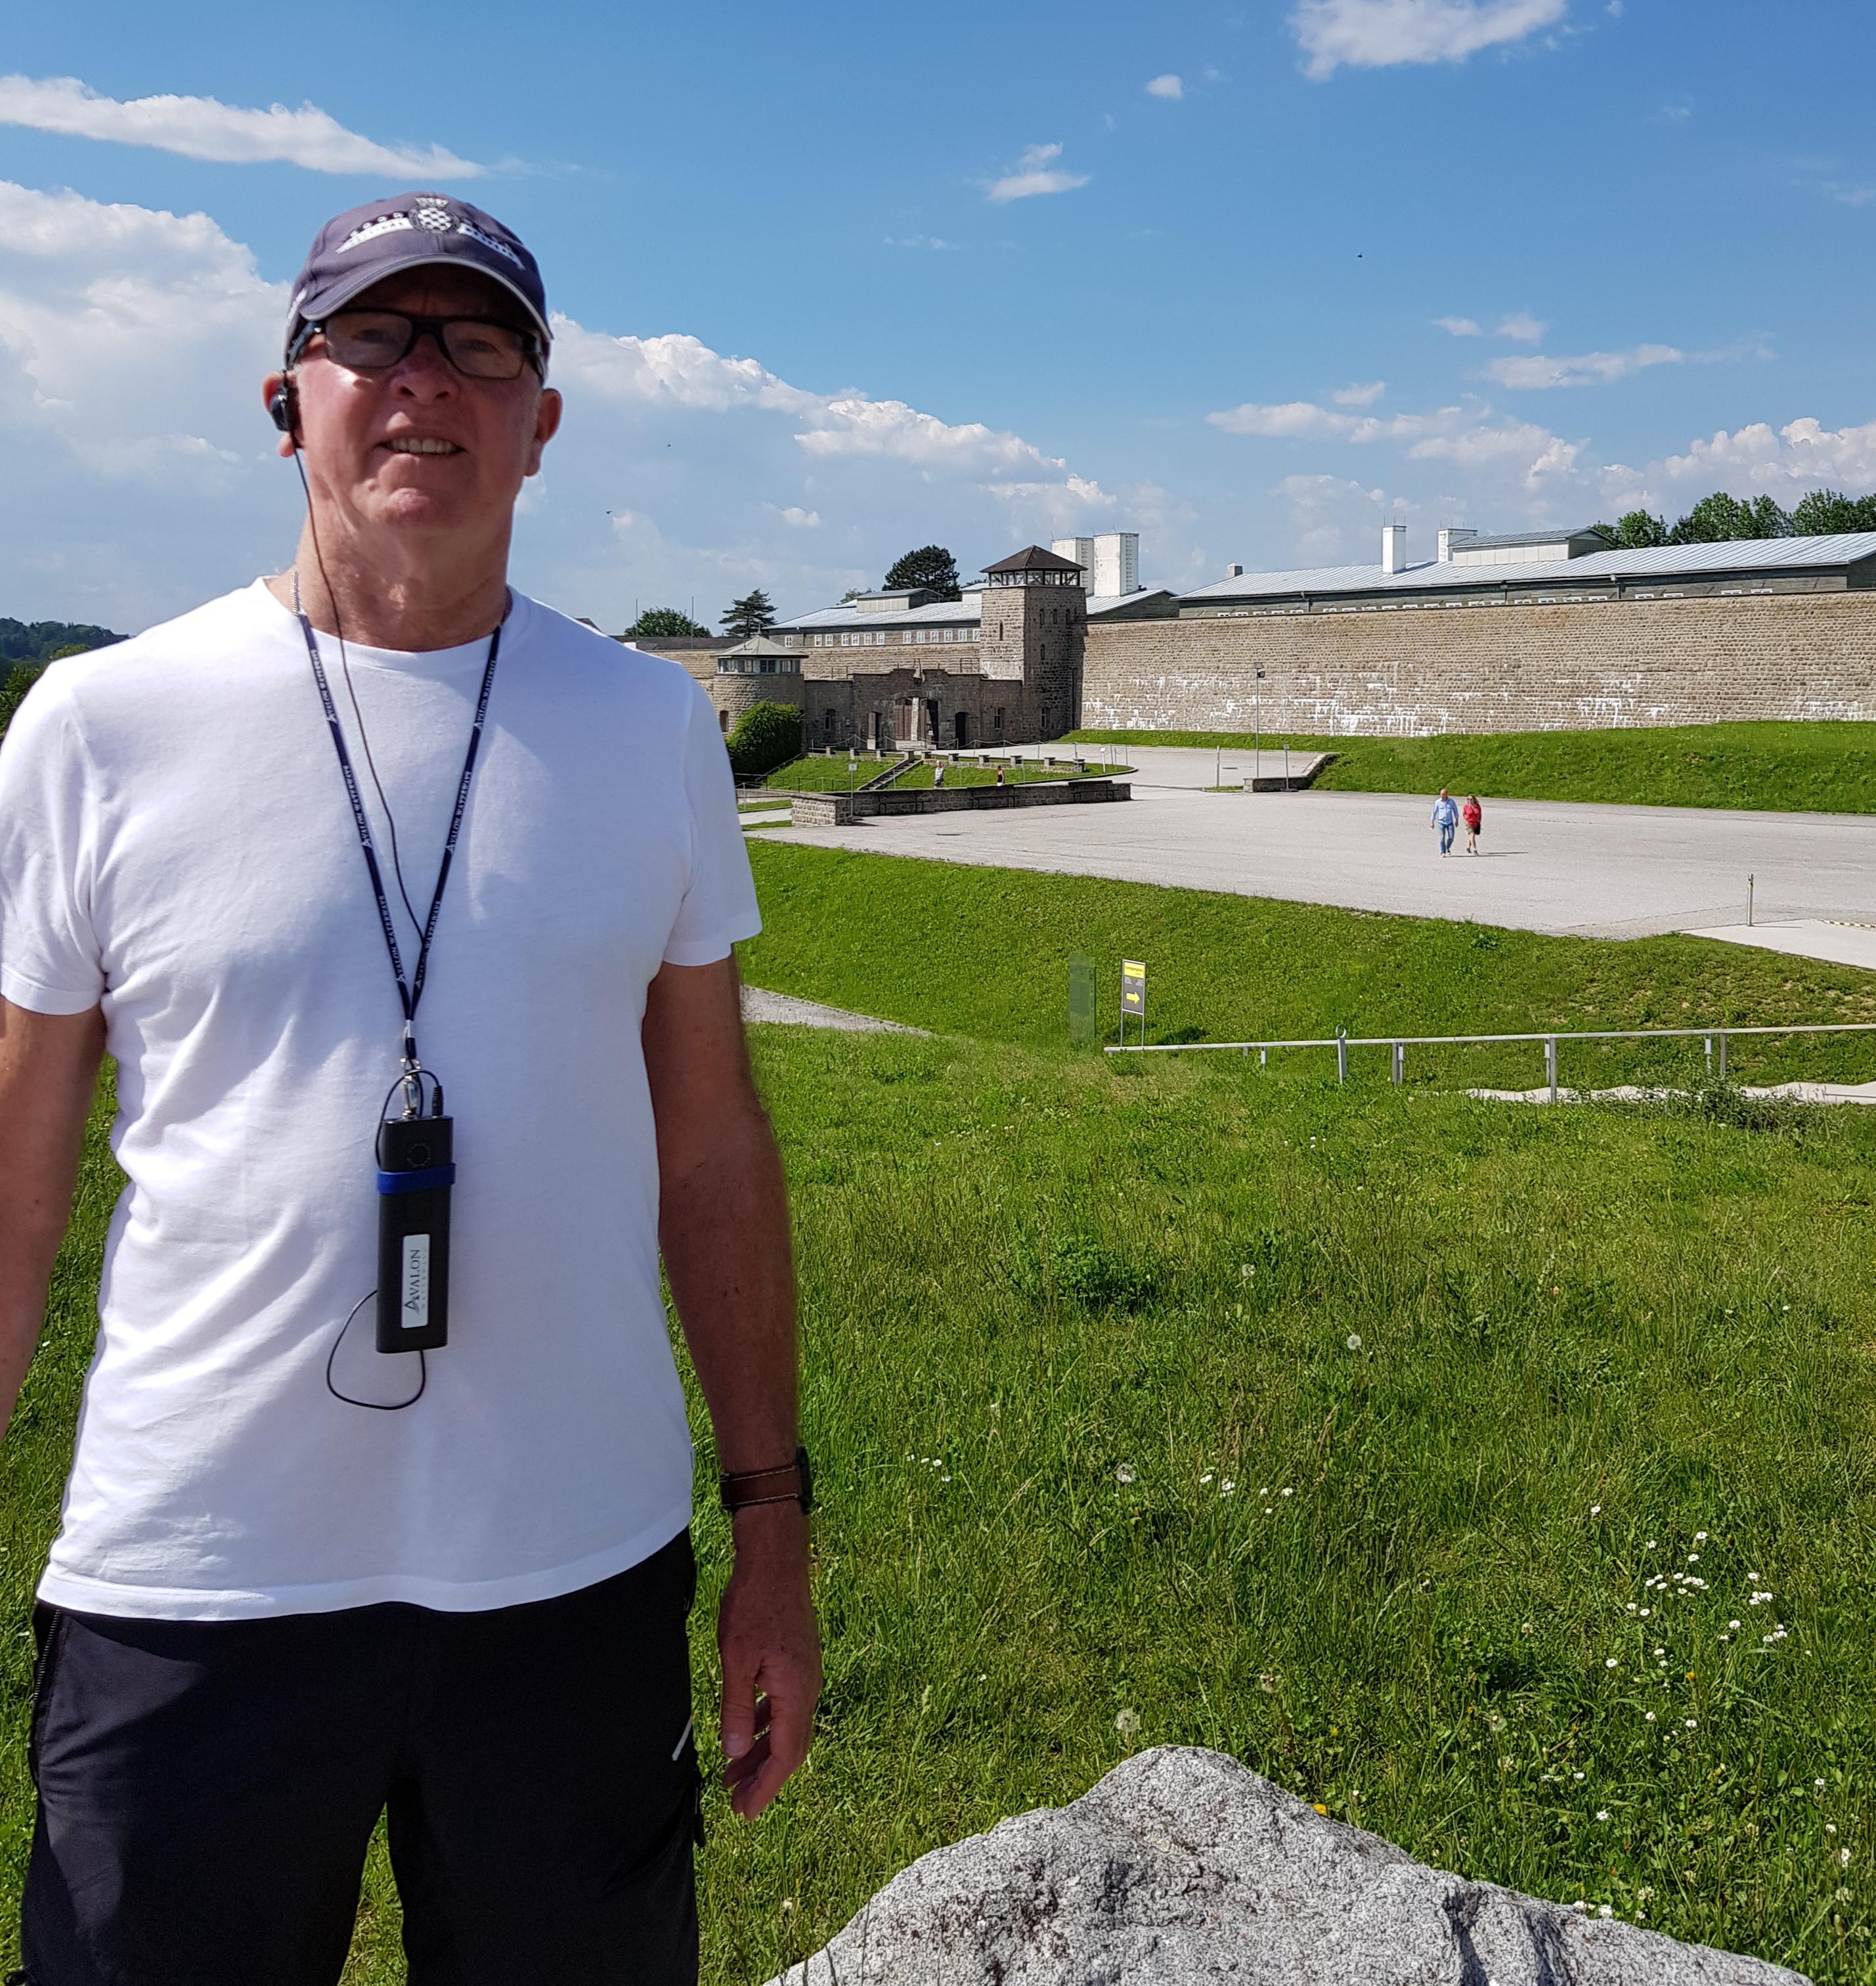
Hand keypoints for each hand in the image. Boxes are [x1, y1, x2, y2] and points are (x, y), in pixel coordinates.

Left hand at [718, 1503, 820, 1817]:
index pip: (786, 1755)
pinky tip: (747, 1731)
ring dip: (762, 1752)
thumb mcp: (736, 1660)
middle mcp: (809, 1687)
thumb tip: (734, 1752)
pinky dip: (766, 1725)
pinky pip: (785, 1706)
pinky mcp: (798, 1661)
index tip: (745, 1812)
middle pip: (790, 1747)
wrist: (776, 1561)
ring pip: (787, 1727)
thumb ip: (736, 1707)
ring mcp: (806, 1673)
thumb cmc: (754, 1606)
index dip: (765, 1787)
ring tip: (733, 1773)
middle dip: (763, 1777)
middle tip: (736, 1803)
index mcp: (797, 1691)